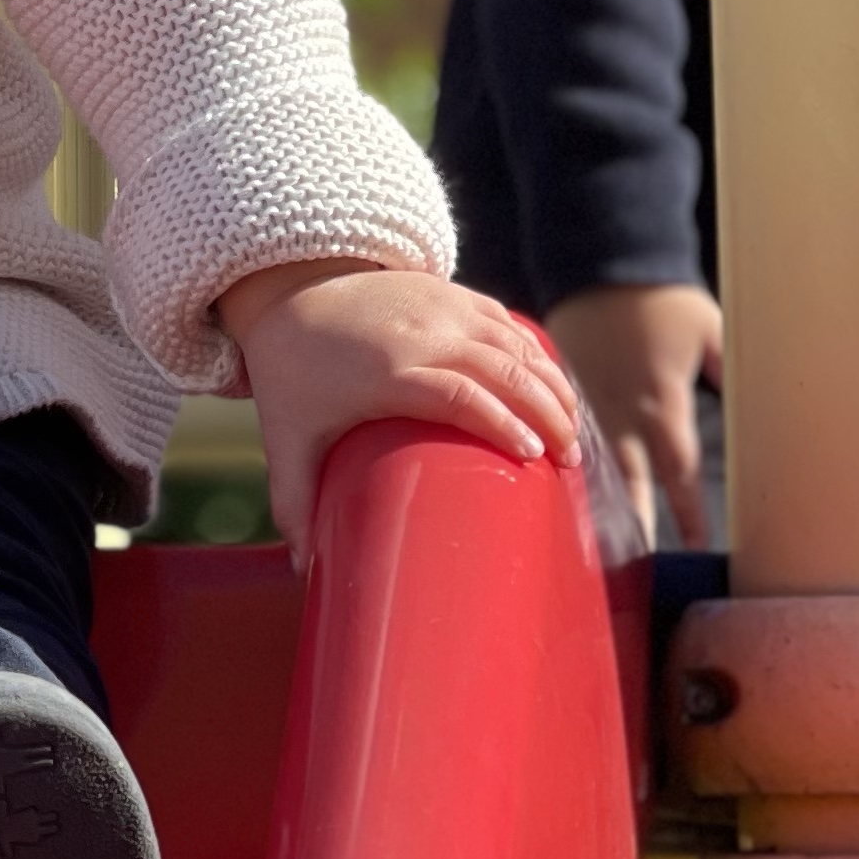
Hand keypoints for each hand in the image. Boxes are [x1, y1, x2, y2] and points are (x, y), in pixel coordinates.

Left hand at [215, 258, 581, 561]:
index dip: (501, 423)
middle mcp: (423, 334)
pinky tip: (554, 388)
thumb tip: (302, 567)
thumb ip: (292, 502)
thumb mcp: (286, 438)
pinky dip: (538, 354)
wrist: (290, 290)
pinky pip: (507, 322)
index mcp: (390, 372)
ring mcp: (441, 308)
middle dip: (548, 413)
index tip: (533, 457)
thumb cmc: (292, 374)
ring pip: (516, 344)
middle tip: (569, 460)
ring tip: (571, 432)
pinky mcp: (451, 294)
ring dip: (552, 386)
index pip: (460, 394)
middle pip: (504, 370)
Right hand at [546, 280, 721, 544]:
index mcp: (661, 400)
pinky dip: (566, 468)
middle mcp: (621, 410)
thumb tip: (763, 405)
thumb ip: (729, 372)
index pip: (679, 468)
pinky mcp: (560, 393)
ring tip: (591, 544)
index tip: (696, 544)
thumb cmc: (662, 301)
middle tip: (632, 568)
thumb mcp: (710, 331)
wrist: (599, 262)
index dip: (687, 510)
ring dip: (595, 504)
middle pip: (629, 480)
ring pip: (589, 465)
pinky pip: (564, 439)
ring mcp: (585, 403)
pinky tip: (559, 493)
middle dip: (634, 523)